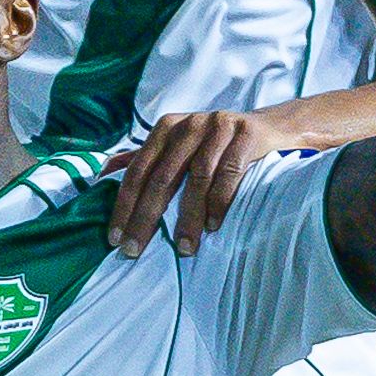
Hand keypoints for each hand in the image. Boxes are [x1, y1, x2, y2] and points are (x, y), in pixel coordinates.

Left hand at [110, 103, 304, 257]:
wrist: (272, 128)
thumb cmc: (217, 145)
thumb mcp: (180, 145)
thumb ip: (146, 158)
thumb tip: (104, 174)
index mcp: (166, 128)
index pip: (138, 170)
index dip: (124, 205)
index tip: (115, 238)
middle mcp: (189, 125)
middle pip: (162, 177)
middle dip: (146, 218)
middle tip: (135, 250)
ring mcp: (219, 127)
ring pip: (197, 179)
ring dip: (189, 218)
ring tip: (184, 248)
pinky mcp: (246, 135)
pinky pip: (229, 173)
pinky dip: (220, 203)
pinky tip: (213, 227)